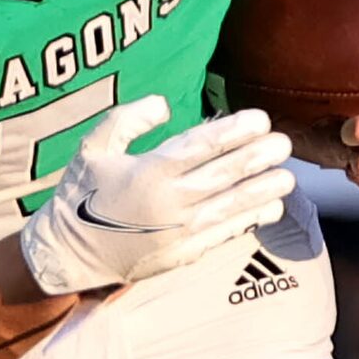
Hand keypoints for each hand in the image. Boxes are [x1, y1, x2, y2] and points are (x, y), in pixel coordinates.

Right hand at [19, 96, 294, 292]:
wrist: (69, 253)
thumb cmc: (81, 194)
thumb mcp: (92, 147)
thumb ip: (126, 120)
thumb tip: (164, 104)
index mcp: (150, 170)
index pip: (202, 146)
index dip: (235, 131)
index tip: (261, 119)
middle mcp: (170, 201)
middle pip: (225, 175)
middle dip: (259, 157)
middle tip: (285, 144)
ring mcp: (180, 230)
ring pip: (232, 206)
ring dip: (263, 190)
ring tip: (289, 176)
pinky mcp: (184, 253)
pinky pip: (225, 233)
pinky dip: (250, 220)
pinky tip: (271, 207)